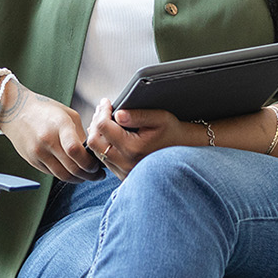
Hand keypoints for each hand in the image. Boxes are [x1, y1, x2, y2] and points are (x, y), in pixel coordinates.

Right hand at [1, 90, 105, 182]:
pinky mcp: (32, 160)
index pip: (76, 150)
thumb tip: (92, 154)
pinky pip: (53, 174)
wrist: (15, 111)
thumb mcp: (68, 115)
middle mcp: (47, 140)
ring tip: (86, 176)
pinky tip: (72, 172)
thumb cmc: (45, 110)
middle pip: (72, 167)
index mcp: (60, 125)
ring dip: (78, 179)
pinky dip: (65, 175)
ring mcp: (38, 152)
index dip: (90, 163)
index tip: (98, 165)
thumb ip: (81, 134)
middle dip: (89, 175)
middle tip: (97, 175)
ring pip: (63, 175)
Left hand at [85, 99, 200, 176]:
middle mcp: (125, 162)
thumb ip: (137, 115)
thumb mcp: (159, 118)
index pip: (103, 127)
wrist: (183, 150)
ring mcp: (123, 171)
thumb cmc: (172, 132)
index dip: (102, 111)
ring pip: (96, 151)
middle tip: (103, 110)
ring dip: (98, 134)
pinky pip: (103, 159)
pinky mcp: (122, 175)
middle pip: (94, 141)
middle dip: (96, 122)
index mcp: (133, 148)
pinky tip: (111, 135)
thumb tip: (117, 114)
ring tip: (106, 120)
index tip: (107, 102)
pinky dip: (103, 145)